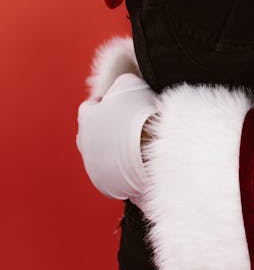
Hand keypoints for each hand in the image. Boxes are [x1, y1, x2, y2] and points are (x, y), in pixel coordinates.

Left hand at [76, 73, 157, 203]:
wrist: (151, 152)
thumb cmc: (138, 115)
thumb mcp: (129, 84)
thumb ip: (122, 82)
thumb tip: (124, 86)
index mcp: (86, 120)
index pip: (89, 107)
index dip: (105, 102)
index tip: (119, 102)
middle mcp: (86, 145)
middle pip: (94, 134)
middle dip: (109, 129)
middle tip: (131, 124)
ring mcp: (97, 169)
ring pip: (106, 157)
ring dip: (119, 151)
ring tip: (142, 145)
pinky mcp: (112, 187)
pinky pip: (119, 176)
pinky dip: (128, 170)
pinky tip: (144, 163)